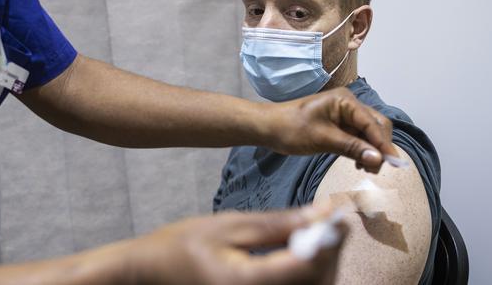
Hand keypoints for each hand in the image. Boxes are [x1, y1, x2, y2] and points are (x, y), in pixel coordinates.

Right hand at [124, 206, 345, 284]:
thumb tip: (322, 213)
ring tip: (320, 233)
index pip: (308, 265)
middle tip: (333, 220)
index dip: (332, 238)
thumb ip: (278, 224)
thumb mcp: (228, 226)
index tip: (341, 213)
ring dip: (324, 263)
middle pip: (318, 282)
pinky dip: (308, 274)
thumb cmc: (180, 246)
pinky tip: (303, 252)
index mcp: (247, 284)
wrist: (150, 274)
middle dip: (332, 251)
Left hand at [261, 87, 396, 171]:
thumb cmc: (291, 129)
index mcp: (345, 101)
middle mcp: (348, 104)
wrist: (269, 127)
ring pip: (369, 132)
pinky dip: (362, 149)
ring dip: (372, 150)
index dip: (384, 144)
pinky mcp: (339, 124)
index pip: (373, 123)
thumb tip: (378, 159)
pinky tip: (359, 163)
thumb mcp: (323, 139)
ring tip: (367, 169)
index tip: (393, 164)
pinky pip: (358, 136)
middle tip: (377, 170)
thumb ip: (352, 147)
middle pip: (376, 125)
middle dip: (380, 147)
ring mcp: (344, 114)